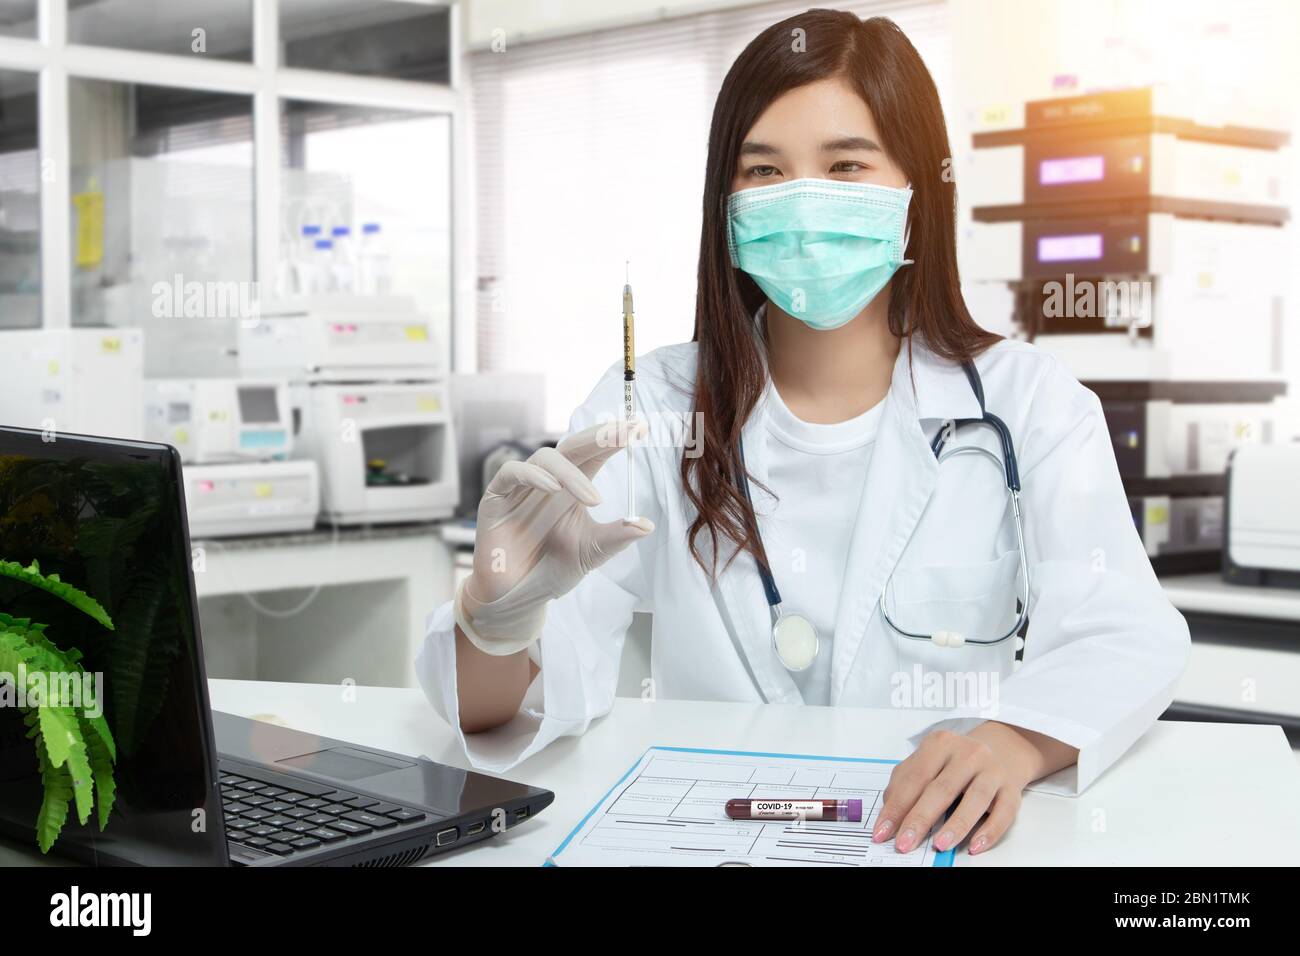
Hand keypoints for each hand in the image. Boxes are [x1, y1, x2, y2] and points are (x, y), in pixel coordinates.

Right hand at [456, 419, 653, 654]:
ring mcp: (523, 486)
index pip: (596, 454)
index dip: (615, 439)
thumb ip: (616, 537)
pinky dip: (533, 475)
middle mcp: (550, 480)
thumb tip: (648, 525)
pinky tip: (552, 489)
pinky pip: (512, 473)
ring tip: (594, 499)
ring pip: (546, 458)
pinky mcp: (497, 497)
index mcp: (574, 487)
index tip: (641, 428)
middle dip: (600, 437)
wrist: (518, 596)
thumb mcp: (591, 553)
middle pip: (574, 446)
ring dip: (572, 473)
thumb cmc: (552, 569)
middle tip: (625, 432)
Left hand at [872, 723, 1050, 856]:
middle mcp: (968, 753)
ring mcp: (992, 770)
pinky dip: (989, 831)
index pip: (914, 778)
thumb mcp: (928, 762)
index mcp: (940, 743)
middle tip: (904, 843)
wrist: (1001, 751)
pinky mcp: (1011, 789)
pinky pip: (1004, 812)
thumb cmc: (956, 762)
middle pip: (941, 789)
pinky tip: (975, 845)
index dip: (896, 807)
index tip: (883, 832)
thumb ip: (905, 782)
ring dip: (956, 825)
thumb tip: (890, 813)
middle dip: (920, 819)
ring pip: (975, 799)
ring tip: (939, 845)